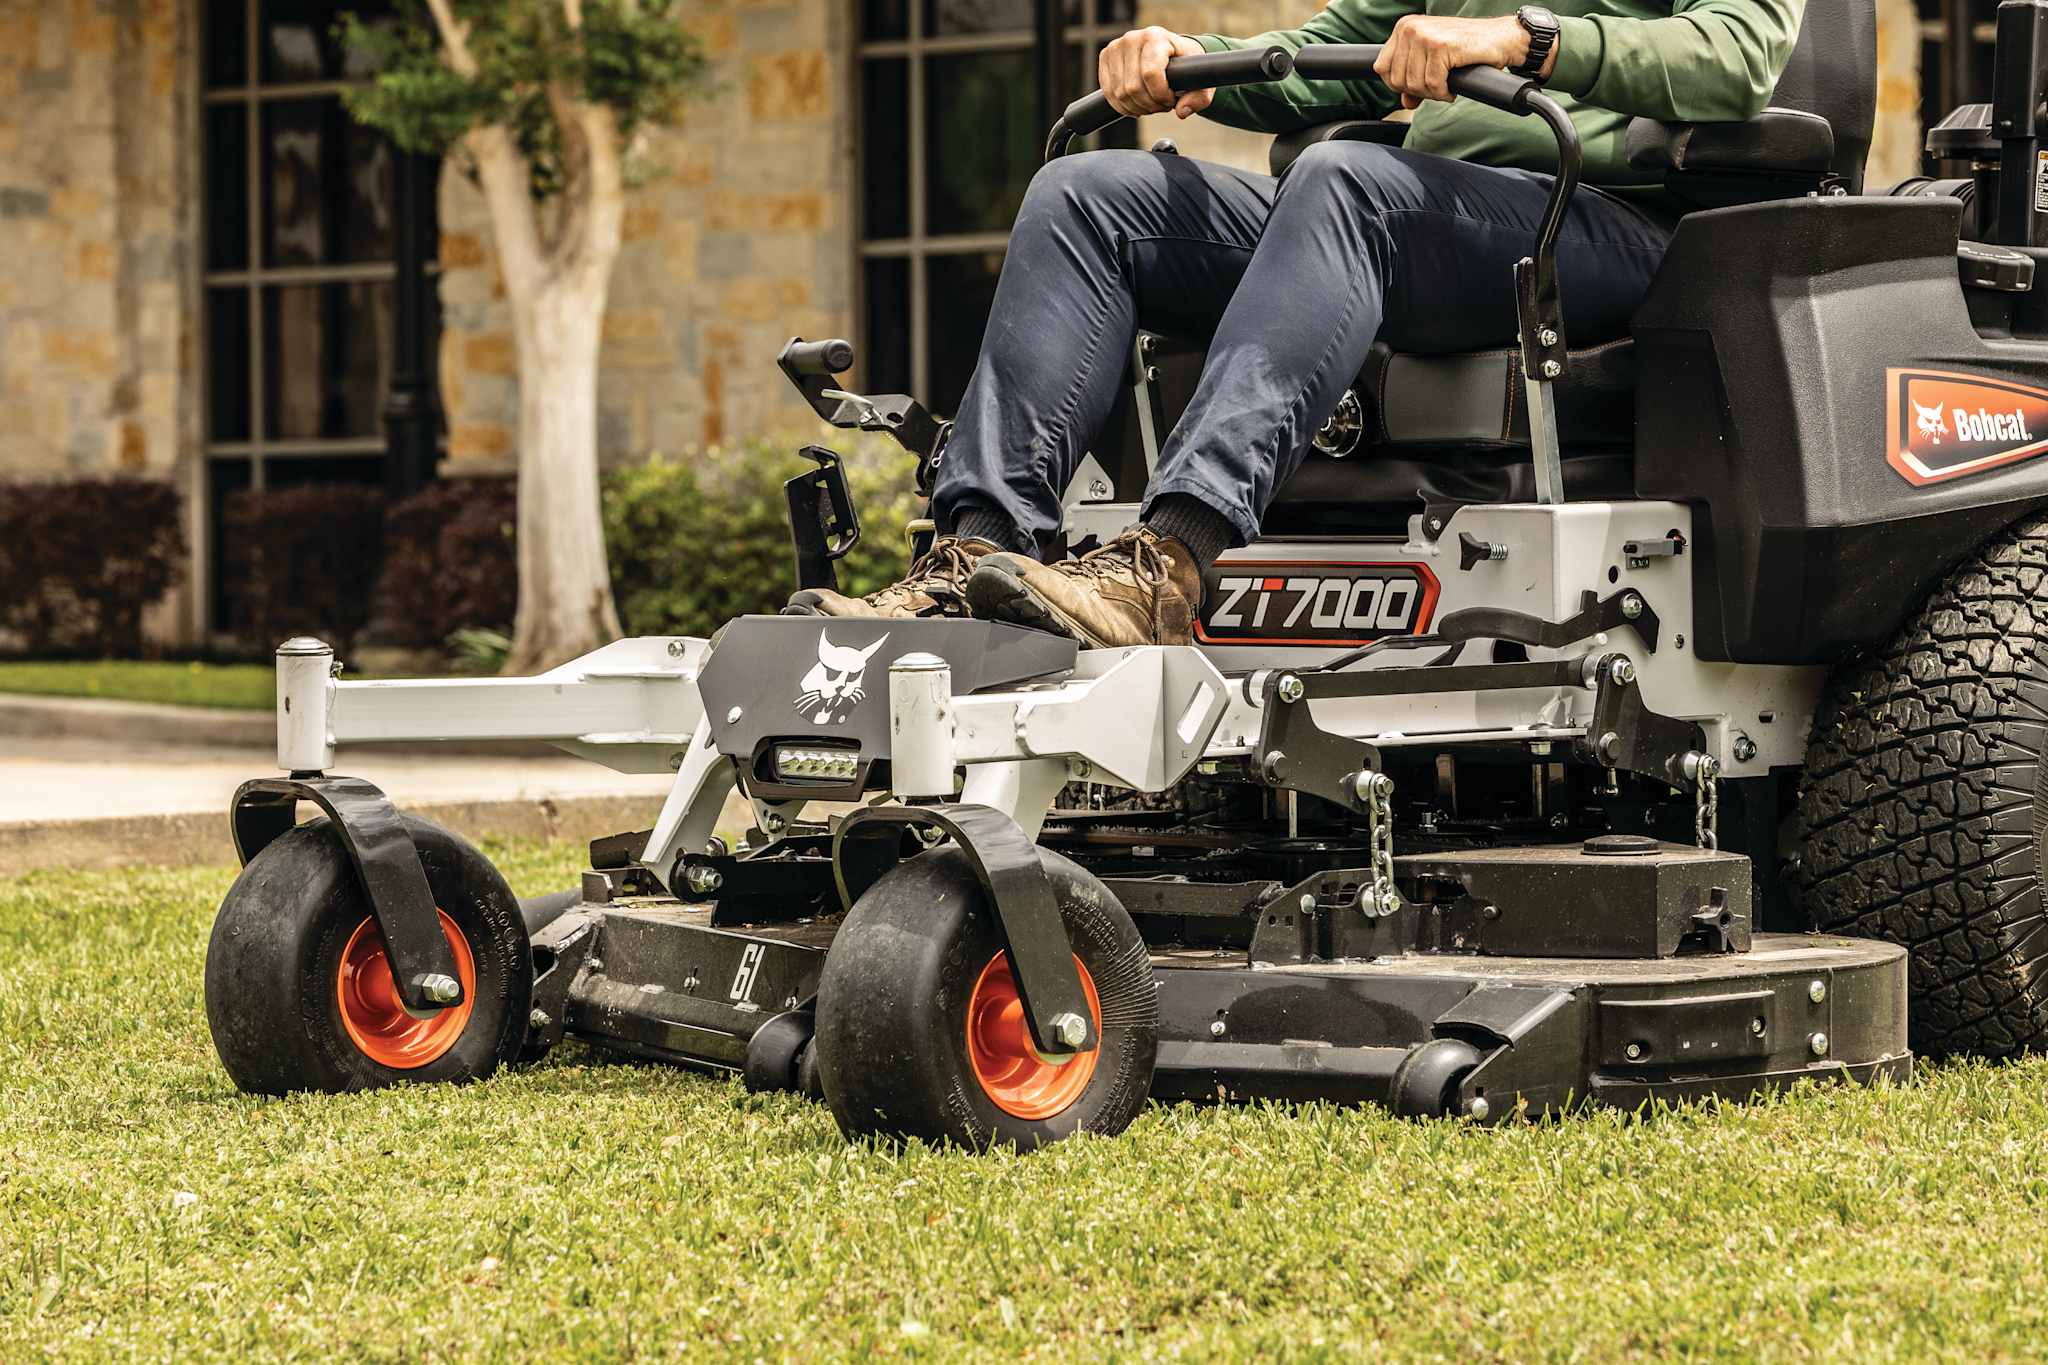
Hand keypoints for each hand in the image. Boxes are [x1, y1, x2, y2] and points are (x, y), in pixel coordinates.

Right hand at [1099, 26, 1210, 118]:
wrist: (1169, 51)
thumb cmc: (1185, 65)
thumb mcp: (1200, 80)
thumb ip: (1198, 98)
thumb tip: (1182, 112)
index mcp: (1155, 37)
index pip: (1150, 74)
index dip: (1160, 95)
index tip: (1170, 100)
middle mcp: (1132, 38)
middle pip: (1132, 87)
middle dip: (1149, 104)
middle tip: (1161, 105)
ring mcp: (1115, 47)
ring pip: (1120, 93)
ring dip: (1137, 107)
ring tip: (1151, 103)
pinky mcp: (1105, 58)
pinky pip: (1108, 93)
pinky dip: (1122, 106)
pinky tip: (1136, 104)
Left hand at [1373, 14, 1535, 109]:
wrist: (1502, 39)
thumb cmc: (1468, 49)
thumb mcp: (1434, 63)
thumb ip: (1415, 79)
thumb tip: (1404, 102)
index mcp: (1404, 28)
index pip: (1382, 68)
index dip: (1399, 85)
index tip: (1419, 86)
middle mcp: (1411, 28)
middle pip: (1397, 80)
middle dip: (1418, 91)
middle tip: (1438, 86)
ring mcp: (1425, 36)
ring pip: (1414, 85)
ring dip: (1433, 93)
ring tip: (1446, 84)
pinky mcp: (1441, 46)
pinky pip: (1432, 85)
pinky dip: (1444, 92)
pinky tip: (1453, 85)